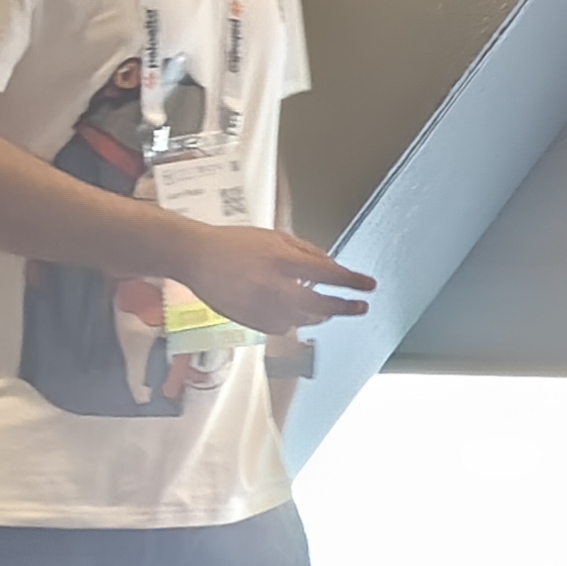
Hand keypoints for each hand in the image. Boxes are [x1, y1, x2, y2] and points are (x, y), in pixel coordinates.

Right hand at [170, 221, 376, 334]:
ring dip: (320, 314)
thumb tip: (332, 266)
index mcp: (283, 262)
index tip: (370, 286)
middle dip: (346, 307)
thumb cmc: (234, 243)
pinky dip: (292, 320)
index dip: (354, 282)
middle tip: (361, 306)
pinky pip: (283, 327)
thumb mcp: (276, 237)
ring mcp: (263, 308)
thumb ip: (306, 252)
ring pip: (305, 320)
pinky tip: (290, 309)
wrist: (196, 257)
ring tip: (327, 308)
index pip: (330, 275)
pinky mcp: (252, 322)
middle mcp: (276, 288)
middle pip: (323, 305)